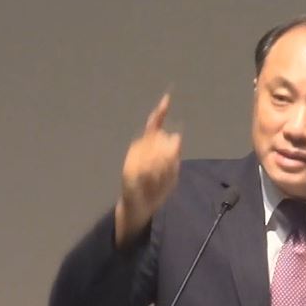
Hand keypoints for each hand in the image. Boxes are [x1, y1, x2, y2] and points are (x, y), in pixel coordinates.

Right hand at [115, 94, 180, 247]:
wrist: (139, 207)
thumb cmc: (156, 189)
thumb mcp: (171, 172)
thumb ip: (174, 154)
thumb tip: (177, 138)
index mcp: (150, 146)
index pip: (155, 125)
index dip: (161, 112)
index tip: (167, 99)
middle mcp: (140, 147)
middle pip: (163, 141)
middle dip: (171, 158)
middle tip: (166, 174)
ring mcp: (133, 158)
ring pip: (158, 155)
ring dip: (163, 171)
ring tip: (158, 182)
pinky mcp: (129, 170)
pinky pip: (149, 168)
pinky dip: (155, 177)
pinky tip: (152, 184)